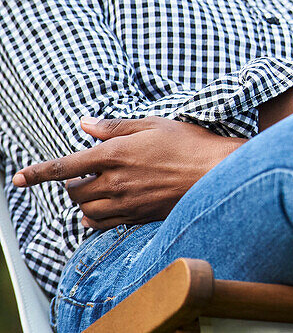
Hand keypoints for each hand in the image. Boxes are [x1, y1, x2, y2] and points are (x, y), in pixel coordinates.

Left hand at [12, 116, 243, 229]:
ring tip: (94, 191)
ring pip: (85, 211)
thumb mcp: (153, 124)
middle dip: (73, 184)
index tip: (18, 179)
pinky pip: (103, 225)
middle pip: (74, 192)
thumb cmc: (189, 143)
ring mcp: (126, 203)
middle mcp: (116, 182)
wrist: (216, 173)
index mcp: (115, 154)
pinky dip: (94, 219)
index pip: (65, 167)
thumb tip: (85, 124)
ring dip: (83, 201)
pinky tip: (103, 209)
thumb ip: (115, 127)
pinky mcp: (138, 217)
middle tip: (85, 175)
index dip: (38, 173)